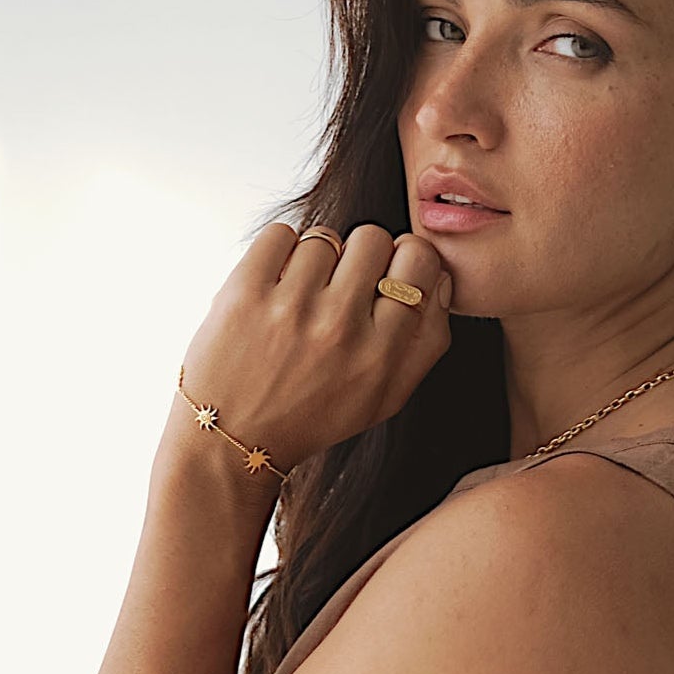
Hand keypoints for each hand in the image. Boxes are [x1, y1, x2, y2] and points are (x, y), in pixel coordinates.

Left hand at [172, 220, 452, 477]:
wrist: (233, 439)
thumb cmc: (312, 416)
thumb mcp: (386, 398)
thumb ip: (427, 341)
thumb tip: (440, 279)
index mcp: (381, 355)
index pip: (419, 262)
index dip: (406, 257)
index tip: (387, 271)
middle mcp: (340, 329)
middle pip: (372, 238)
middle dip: (359, 256)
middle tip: (340, 287)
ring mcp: (291, 309)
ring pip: (324, 236)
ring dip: (315, 260)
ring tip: (301, 297)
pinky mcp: (245, 293)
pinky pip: (279, 233)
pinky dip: (279, 251)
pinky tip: (276, 285)